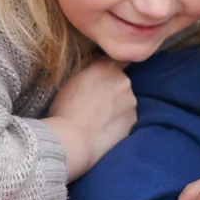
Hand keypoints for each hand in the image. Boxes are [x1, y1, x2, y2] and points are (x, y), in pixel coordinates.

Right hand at [45, 58, 136, 179]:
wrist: (73, 139)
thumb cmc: (65, 109)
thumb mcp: (71, 79)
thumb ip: (89, 67)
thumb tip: (97, 63)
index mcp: (106, 66)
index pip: (117, 59)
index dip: (110, 68)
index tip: (103, 76)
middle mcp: (123, 80)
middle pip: (120, 81)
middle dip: (111, 88)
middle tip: (95, 102)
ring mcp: (131, 101)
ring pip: (125, 99)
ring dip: (117, 105)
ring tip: (99, 118)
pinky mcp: (133, 120)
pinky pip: (126, 116)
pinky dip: (119, 120)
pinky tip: (104, 128)